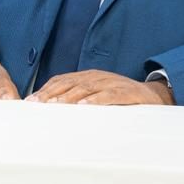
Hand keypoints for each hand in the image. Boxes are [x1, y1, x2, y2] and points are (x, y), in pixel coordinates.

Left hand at [27, 69, 174, 105]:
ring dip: (69, 97)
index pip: (62, 79)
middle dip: (52, 94)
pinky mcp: (125, 92)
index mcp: (89, 76)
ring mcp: (112, 83)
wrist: (153, 95)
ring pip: (87, 88)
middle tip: (37, 105)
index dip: (46, 89)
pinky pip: (109, 95)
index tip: (31, 102)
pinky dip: (95, 100)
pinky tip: (84, 106)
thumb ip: (77, 97)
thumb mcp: (97, 93)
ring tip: (55, 105)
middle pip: (71, 83)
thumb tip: (49, 108)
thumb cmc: (120, 96)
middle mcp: (99, 77)